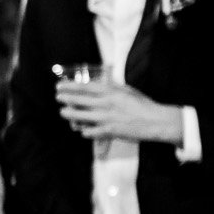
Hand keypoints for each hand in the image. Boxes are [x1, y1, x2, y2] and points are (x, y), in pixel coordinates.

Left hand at [56, 79, 184, 144]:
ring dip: (69, 114)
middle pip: (78, 100)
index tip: (60, 85)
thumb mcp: (126, 90)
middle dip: (65, 99)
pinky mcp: (109, 131)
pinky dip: (85, 131)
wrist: (155, 121)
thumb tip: (101, 81)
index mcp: (110, 91)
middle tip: (58, 97)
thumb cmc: (142, 104)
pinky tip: (82, 130)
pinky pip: (89, 132)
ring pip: (80, 117)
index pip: (84, 87)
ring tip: (63, 112)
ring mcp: (106, 118)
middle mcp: (106, 103)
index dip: (69, 86)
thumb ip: (112, 86)